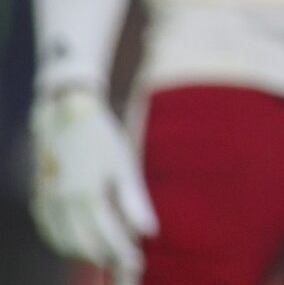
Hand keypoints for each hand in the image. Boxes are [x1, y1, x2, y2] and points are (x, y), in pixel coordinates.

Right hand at [30, 86, 158, 271]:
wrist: (68, 113)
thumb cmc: (103, 138)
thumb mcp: (125, 166)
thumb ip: (135, 202)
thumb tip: (150, 232)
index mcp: (88, 196)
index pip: (108, 238)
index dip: (122, 254)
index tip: (137, 263)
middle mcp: (63, 203)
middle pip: (83, 245)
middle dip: (104, 258)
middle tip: (123, 265)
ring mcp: (47, 201)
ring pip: (62, 241)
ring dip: (83, 253)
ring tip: (104, 257)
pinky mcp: (39, 196)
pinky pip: (48, 229)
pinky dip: (62, 241)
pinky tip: (77, 243)